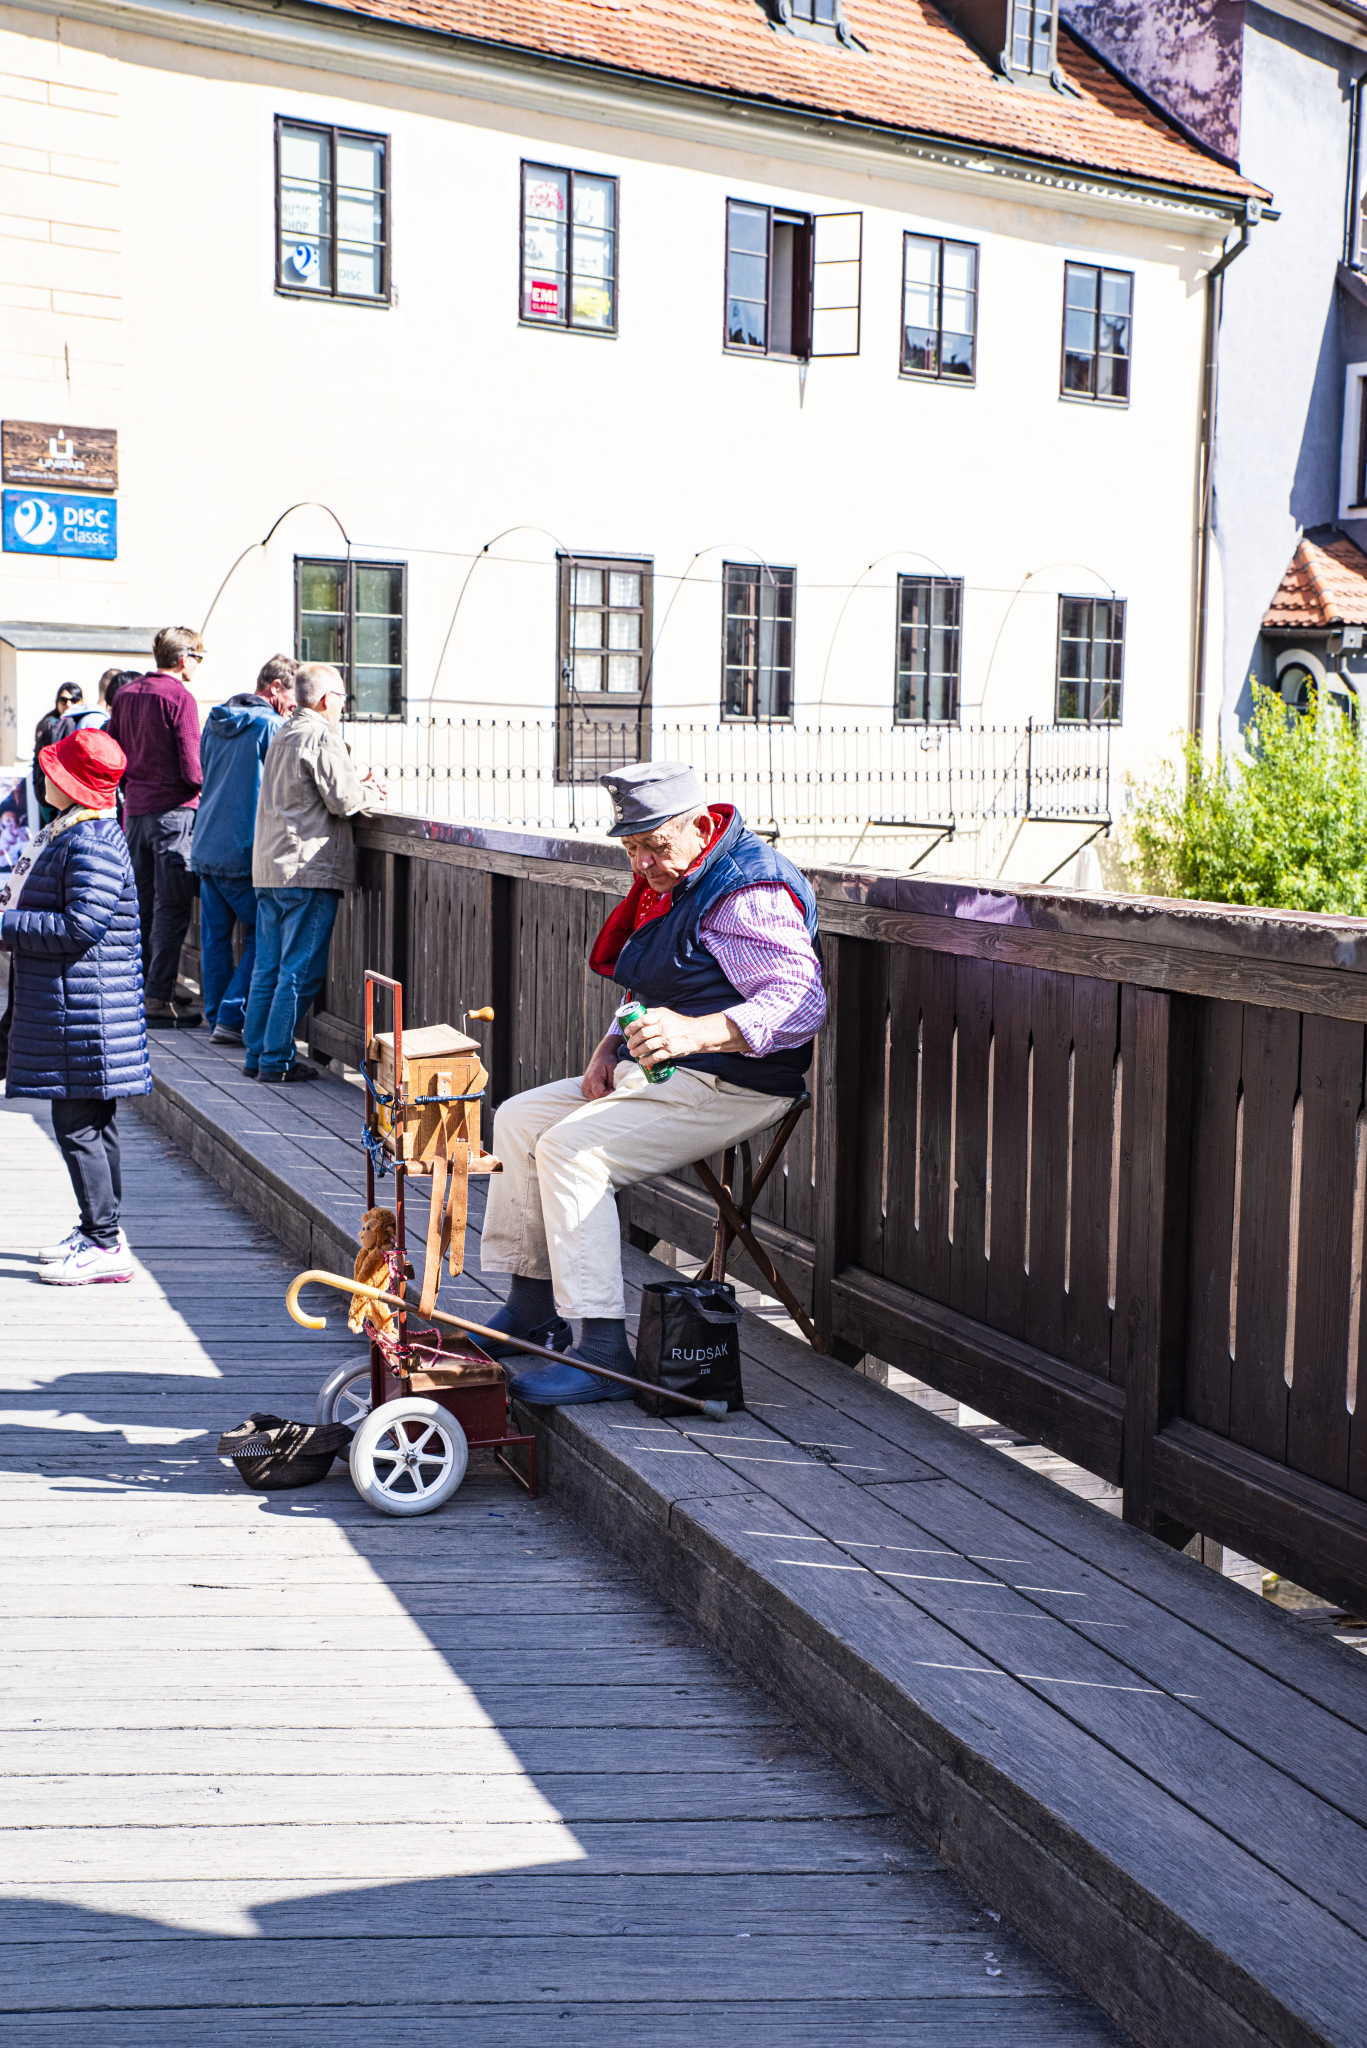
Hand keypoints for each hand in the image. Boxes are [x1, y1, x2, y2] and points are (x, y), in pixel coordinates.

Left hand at [361, 772, 386, 801]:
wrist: (363, 792)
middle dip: (381, 783)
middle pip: (384, 783)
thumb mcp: (366, 780)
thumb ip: (369, 776)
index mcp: (379, 779)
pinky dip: (383, 796)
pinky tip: (380, 796)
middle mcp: (383, 784)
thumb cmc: (365, 784)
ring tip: (380, 789)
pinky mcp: (383, 796)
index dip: (377, 778)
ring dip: (384, 789)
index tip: (373, 780)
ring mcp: (384, 790)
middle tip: (377, 785)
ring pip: (386, 789)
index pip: (380, 778)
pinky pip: (384, 796)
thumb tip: (372, 771)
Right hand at [581, 1038, 618, 1099]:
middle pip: (596, 1099)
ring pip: (594, 1100)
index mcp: (592, 1079)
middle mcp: (586, 1085)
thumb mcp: (613, 1070)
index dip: (609, 1095)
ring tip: (609, 1090)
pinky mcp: (585, 1090)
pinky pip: (593, 1098)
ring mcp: (584, 1088)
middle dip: (606, 1097)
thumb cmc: (608, 1061)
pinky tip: (605, 1091)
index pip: (600, 1094)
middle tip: (613, 1090)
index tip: (615, 1090)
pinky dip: (599, 1096)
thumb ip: (612, 1083)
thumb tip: (613, 1094)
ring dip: (602, 1097)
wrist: (601, 1056)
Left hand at [622, 1005, 740, 1064]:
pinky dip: (647, 1060)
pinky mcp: (670, 1051)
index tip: (626, 1031)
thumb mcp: (666, 1013)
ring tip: (633, 1053)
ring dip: (637, 1051)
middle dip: (633, 1041)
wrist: (696, 1034)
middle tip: (629, 1045)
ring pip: (647, 1046)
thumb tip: (637, 1015)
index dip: (632, 1026)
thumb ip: (653, 1013)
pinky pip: (655, 1057)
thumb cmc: (679, 1023)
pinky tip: (642, 1061)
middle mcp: (664, 1028)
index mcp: (661, 1017)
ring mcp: (667, 1040)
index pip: (643, 1020)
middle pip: (643, 1034)